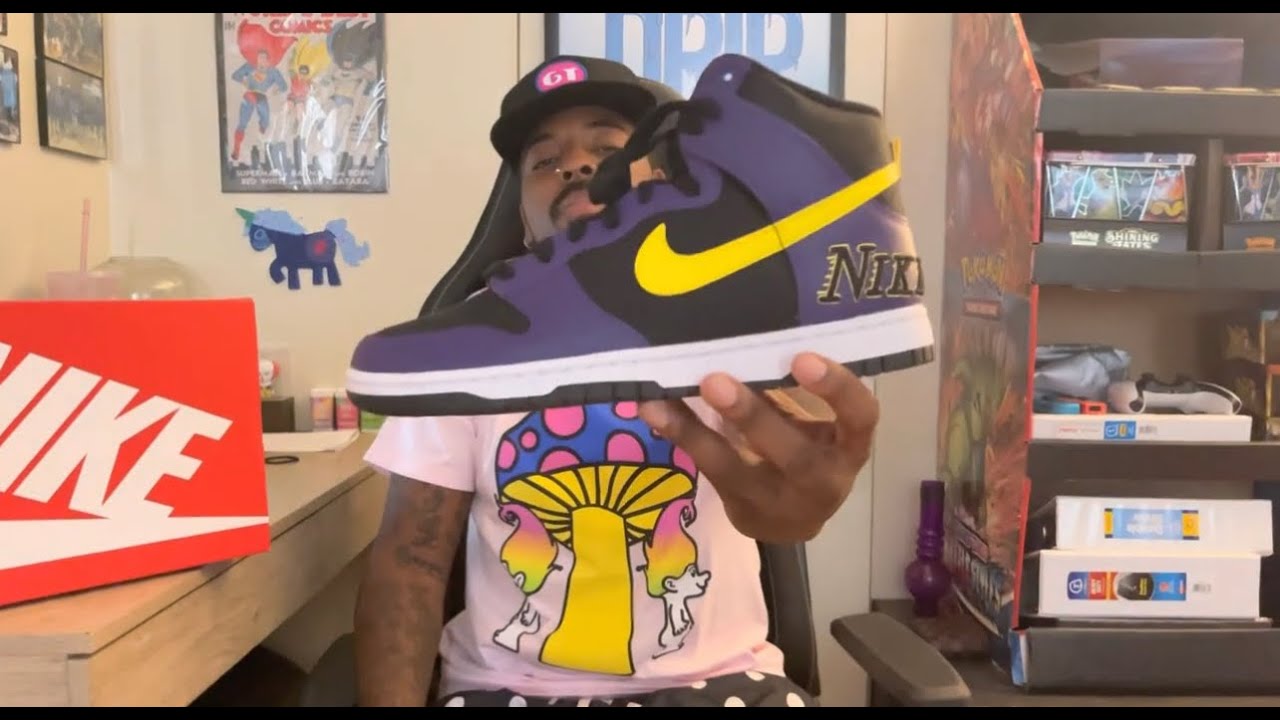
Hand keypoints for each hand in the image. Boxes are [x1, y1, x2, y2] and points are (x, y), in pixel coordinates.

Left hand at [638, 353, 878, 542]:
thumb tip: (744, 324)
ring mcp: (777, 502)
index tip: (803, 357)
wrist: (793, 520)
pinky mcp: (740, 509)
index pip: (860, 418)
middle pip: (794, 455)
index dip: (838, 389)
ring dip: (697, 433)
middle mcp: (822, 480)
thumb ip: (792, 385)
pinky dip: (679, 438)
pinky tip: (652, 410)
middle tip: (715, 379)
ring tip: (661, 400)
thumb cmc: (807, 447)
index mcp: (849, 447)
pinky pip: (708, 472)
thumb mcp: (815, 421)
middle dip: (754, 417)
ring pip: (737, 470)